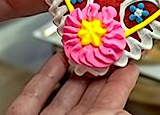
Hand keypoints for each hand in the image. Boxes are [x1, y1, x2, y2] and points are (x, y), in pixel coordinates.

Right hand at [7, 52, 138, 114]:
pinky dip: (45, 75)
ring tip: (86, 51)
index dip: (119, 85)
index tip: (127, 64)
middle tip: (107, 50)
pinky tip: (57, 59)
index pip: (109, 108)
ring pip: (61, 95)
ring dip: (74, 71)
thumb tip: (125, 113)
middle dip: (98, 74)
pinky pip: (32, 96)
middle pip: (87, 100)